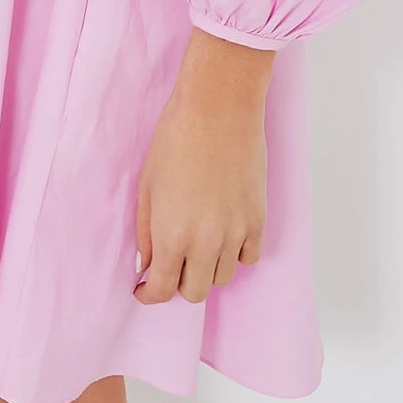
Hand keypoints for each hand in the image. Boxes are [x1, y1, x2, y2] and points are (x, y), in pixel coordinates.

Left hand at [133, 27, 273, 304]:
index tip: (144, 288)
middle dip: (179, 283)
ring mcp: (235, 233)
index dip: (149, 294)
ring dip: (208, 268)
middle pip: (195, 292)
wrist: (218, 107)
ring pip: (223, 277)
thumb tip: (145, 265)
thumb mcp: (147, 185)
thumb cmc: (176, 138)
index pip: (162, 290)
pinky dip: (236, 254)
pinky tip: (225, 236)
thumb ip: (145, 232)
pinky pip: (249, 257)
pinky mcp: (258, 219)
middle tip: (172, 265)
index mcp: (172, 236)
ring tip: (199, 243)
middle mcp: (206, 244)